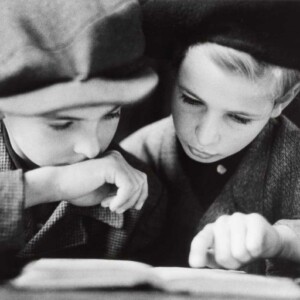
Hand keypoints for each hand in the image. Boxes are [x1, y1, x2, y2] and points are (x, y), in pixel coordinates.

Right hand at [25, 150, 147, 212]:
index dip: (139, 195)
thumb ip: (121, 192)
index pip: (140, 179)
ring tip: (110, 206)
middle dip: (133, 199)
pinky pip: (128, 186)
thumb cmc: (78, 190)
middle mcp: (118, 158)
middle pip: (141, 181)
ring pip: (137, 184)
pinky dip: (122, 199)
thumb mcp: (106, 193)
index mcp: (117, 163)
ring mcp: (115, 160)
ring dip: (126, 201)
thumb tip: (139, 201)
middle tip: (115, 208)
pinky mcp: (111, 165)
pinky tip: (108, 205)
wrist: (58, 184)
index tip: (124, 207)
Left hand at [189, 213, 282, 269]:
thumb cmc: (239, 250)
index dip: (197, 252)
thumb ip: (210, 258)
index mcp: (210, 231)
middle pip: (222, 256)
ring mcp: (237, 218)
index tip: (195, 264)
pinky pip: (252, 244)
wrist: (266, 240)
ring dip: (245, 258)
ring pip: (238, 252)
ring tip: (248, 252)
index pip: (200, 240)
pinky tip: (257, 247)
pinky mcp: (254, 219)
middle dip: (233, 264)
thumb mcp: (222, 256)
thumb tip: (198, 264)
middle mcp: (221, 222)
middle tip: (238, 259)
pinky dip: (256, 252)